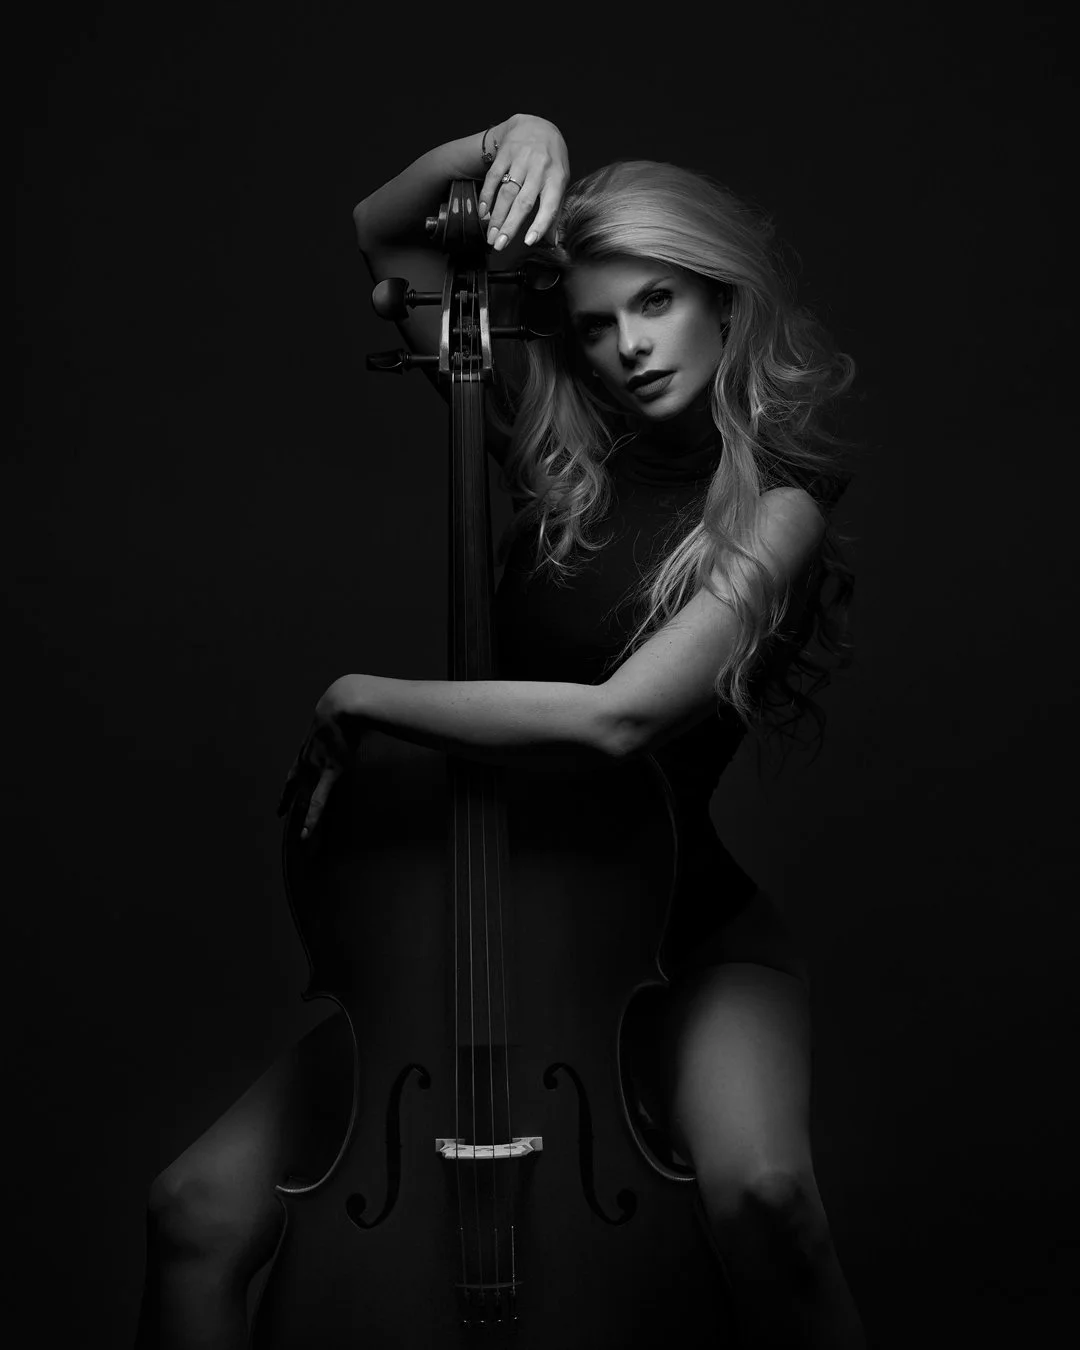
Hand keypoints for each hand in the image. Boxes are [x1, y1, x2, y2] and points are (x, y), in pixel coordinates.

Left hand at [277, 675, 368, 840]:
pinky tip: (306, 833)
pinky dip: (312, 818)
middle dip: (287, 799)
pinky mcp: (330, 773)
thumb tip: (354, 716)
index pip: (297, 769)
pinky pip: (319, 801)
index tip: (287, 791)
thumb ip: (342, 721)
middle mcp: (308, 759)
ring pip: (304, 796)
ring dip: (299, 815)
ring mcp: (317, 767)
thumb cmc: (346, 704)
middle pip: (295, 784)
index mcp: (310, 746)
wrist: (344, 704)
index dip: (290, 782)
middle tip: (279, 812)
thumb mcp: (337, 714)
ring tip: (297, 833)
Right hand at [479, 113, 568, 252]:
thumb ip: (555, 211)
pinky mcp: (505, 154)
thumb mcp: (559, 182)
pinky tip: (483, 212)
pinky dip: (486, 196)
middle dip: (510, 226)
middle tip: (499, 245)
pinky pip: (493, 177)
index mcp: (556, 178)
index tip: (529, 242)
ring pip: (506, 192)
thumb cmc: (551, 160)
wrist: (537, 126)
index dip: (540, 224)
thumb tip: (553, 241)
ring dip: (496, 216)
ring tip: (490, 235)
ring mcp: (521, 160)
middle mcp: (539, 168)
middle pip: (523, 202)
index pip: (550, 205)